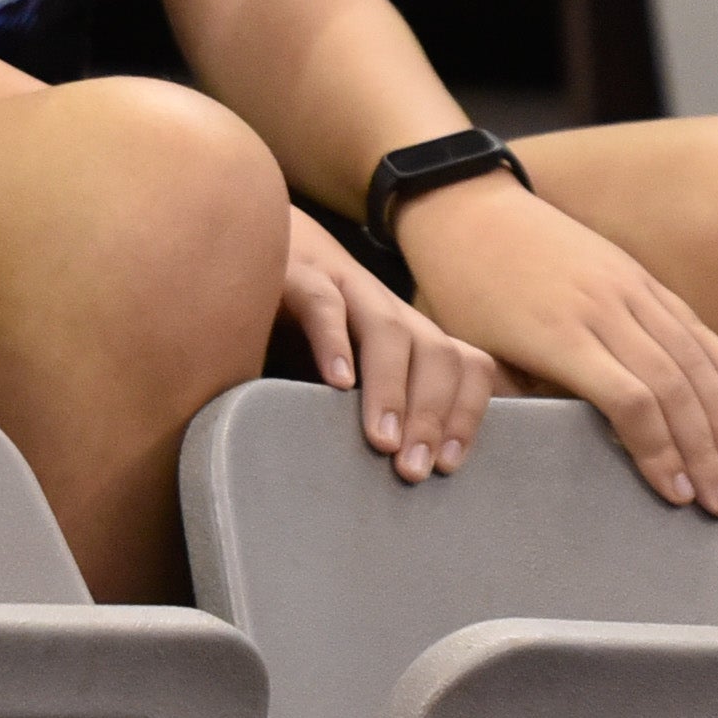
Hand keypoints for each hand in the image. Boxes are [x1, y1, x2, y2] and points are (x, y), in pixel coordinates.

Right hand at [284, 208, 494, 484]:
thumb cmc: (300, 329)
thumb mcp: (347, 371)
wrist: (249, 246)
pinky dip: (334, 342)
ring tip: (381, 442)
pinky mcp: (297, 274)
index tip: (448, 465)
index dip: (467, 413)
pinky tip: (337, 383)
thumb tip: (401, 470)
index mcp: (409, 333)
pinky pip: (323, 303)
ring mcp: (346, 286)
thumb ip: (372, 409)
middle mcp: (388, 307)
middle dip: (433, 415)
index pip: (468, 364)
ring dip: (393, 390)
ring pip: (390, 331)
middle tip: (413, 470)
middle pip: (438, 353)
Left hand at [396, 177, 717, 514]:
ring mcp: (626, 285)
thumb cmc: (464, 291)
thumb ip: (527, 400)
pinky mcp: (636, 272)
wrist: (468, 211)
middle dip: (703, 450)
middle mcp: (602, 308)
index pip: (630, 402)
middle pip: (672, 386)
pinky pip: (692, 323)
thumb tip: (566, 451)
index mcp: (558, 335)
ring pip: (692, 356)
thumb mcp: (479, 353)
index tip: (675, 495)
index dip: (659, 452)